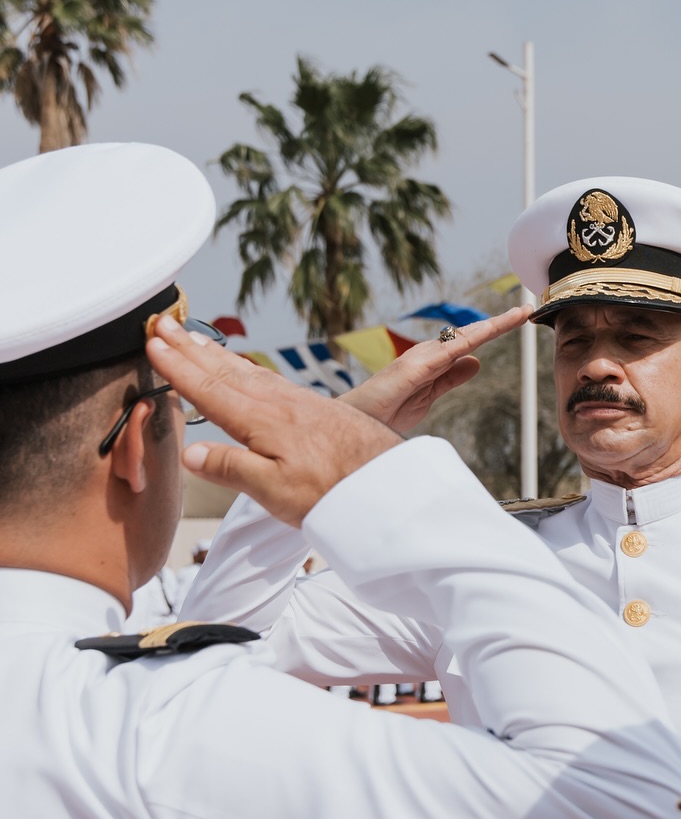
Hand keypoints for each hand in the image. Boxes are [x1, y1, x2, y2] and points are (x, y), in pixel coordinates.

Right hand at [146, 314, 402, 525]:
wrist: (390, 486)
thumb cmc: (333, 493)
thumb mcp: (275, 490)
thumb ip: (231, 468)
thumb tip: (189, 452)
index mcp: (262, 422)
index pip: (209, 389)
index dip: (178, 368)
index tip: (152, 345)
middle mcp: (280, 405)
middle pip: (225, 371)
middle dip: (190, 349)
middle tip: (163, 325)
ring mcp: (301, 404)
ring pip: (249, 372)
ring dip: (218, 355)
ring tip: (195, 339)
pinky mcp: (319, 410)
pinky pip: (272, 381)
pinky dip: (250, 368)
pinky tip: (248, 371)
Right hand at [341, 306, 532, 432]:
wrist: (356, 425)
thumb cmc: (387, 411)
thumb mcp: (430, 395)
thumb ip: (451, 378)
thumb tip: (477, 362)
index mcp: (433, 361)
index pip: (469, 342)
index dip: (493, 330)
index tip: (518, 319)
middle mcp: (428, 353)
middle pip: (470, 334)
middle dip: (499, 322)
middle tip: (526, 309)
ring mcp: (420, 358)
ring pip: (463, 337)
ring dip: (492, 326)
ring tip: (517, 314)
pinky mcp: (412, 369)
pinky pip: (446, 353)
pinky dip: (468, 341)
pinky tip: (487, 334)